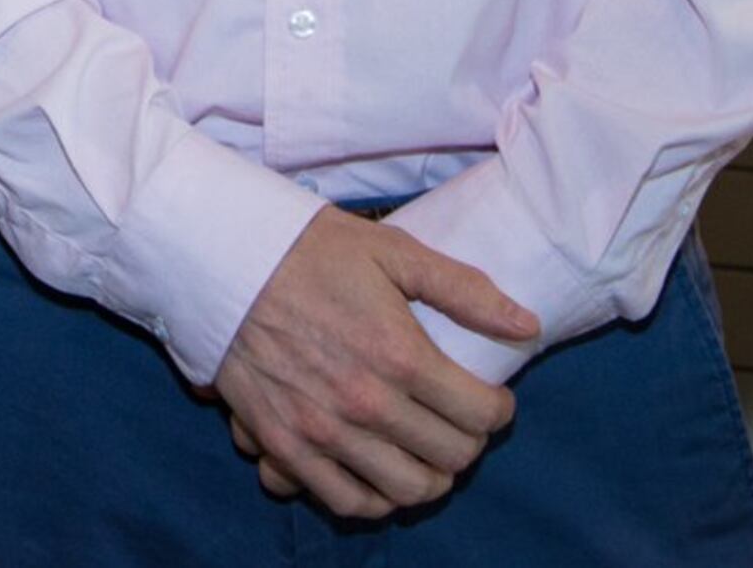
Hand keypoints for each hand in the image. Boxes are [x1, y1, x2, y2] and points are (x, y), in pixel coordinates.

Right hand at [209, 207, 535, 518]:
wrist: (225, 261)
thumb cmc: (310, 250)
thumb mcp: (393, 252)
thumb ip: (464, 291)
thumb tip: (527, 325)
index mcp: (400, 354)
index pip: (480, 414)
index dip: (497, 410)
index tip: (490, 399)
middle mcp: (367, 403)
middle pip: (451, 457)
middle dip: (468, 442)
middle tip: (459, 422)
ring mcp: (324, 432)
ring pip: (408, 490)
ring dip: (430, 476)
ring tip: (427, 452)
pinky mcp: (286, 447)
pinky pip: (348, 502)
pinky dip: (376, 500)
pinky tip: (382, 476)